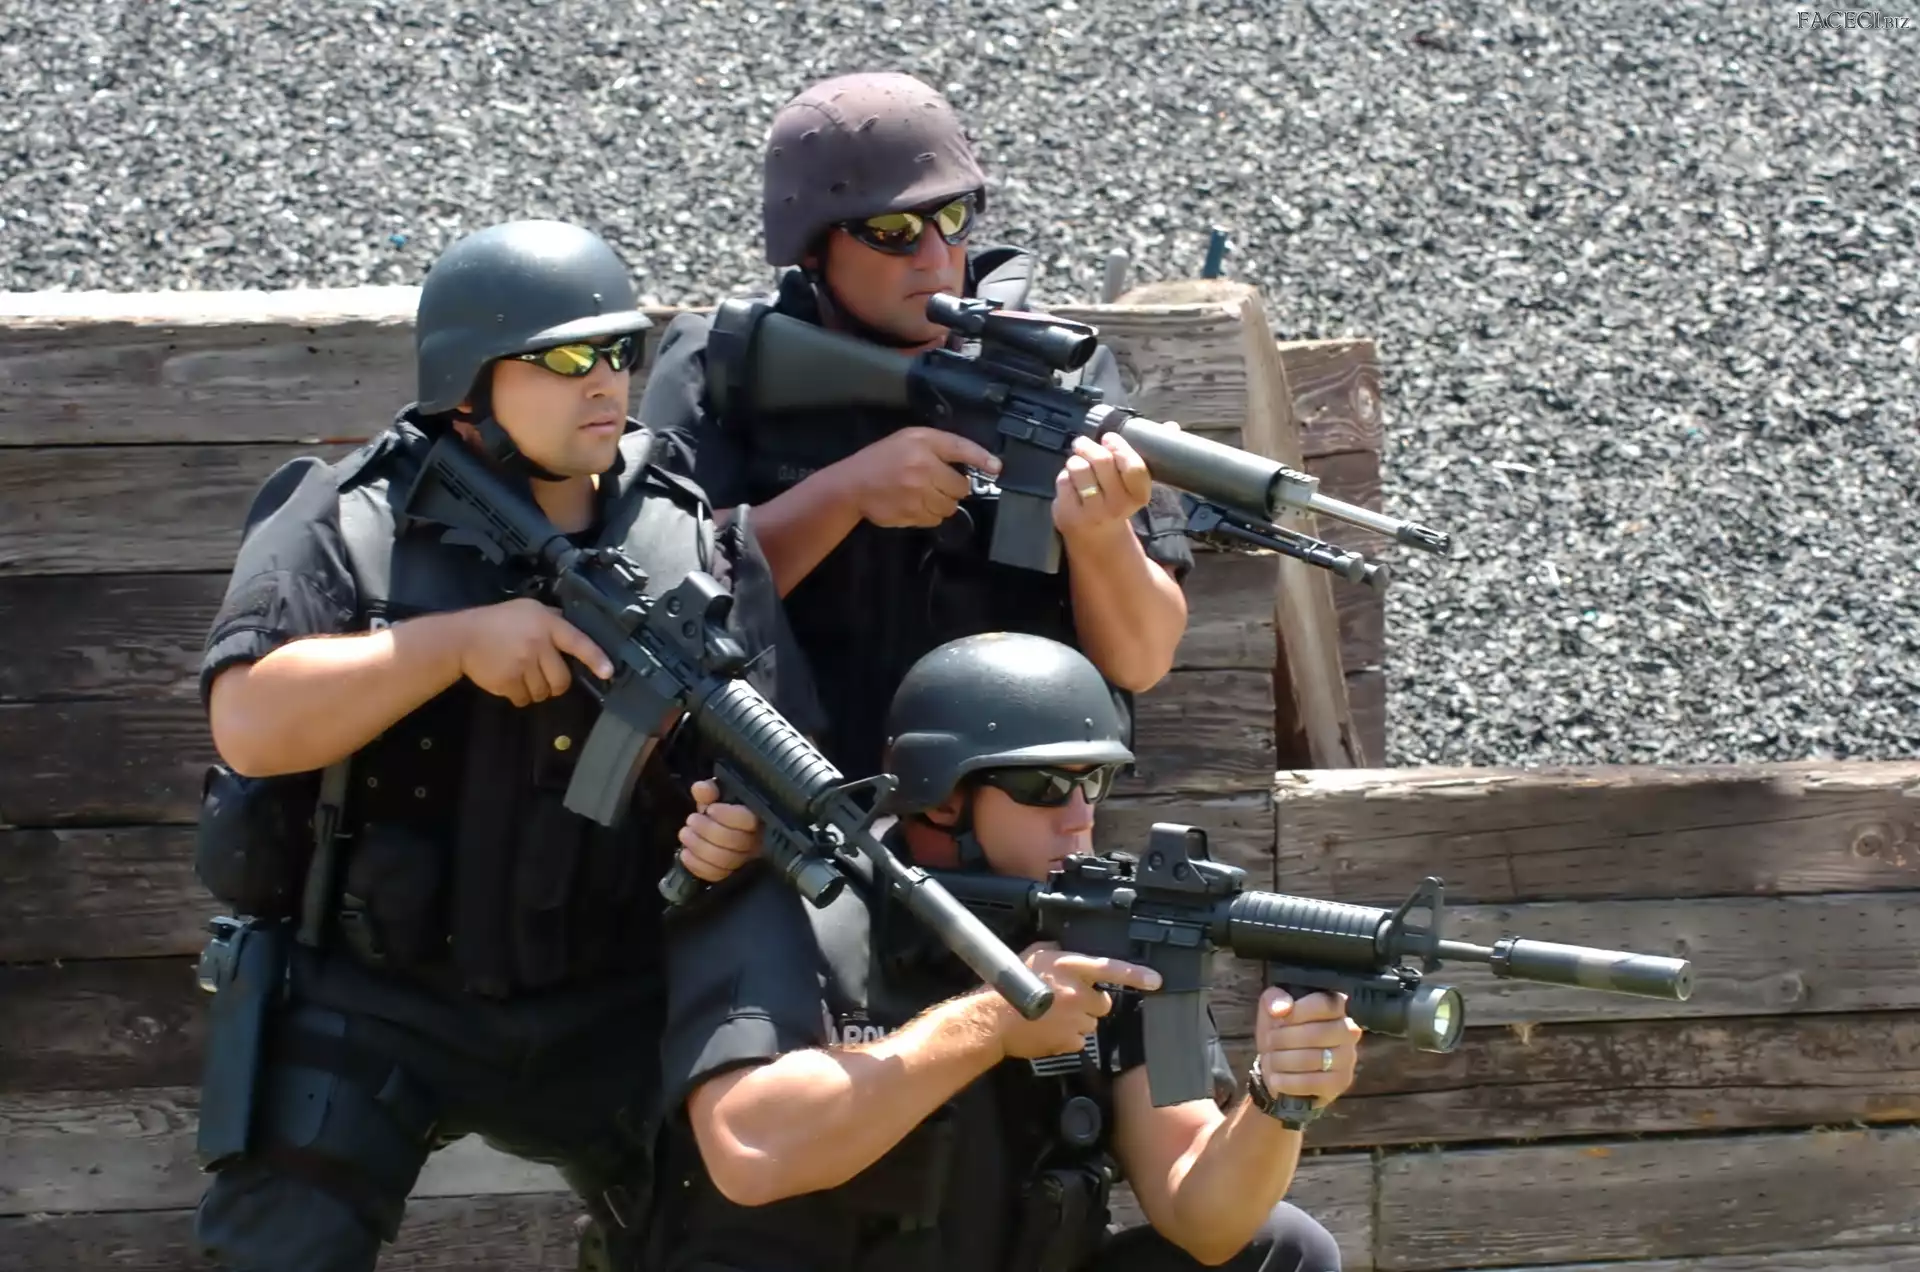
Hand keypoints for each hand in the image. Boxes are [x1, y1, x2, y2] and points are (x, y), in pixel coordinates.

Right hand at [456, 598, 613, 706]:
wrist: (462, 638)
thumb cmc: (498, 621)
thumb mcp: (528, 609)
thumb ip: (552, 619)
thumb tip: (573, 627)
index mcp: (547, 625)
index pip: (578, 642)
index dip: (595, 658)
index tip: (608, 672)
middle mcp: (538, 645)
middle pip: (562, 679)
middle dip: (557, 684)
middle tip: (544, 677)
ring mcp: (523, 665)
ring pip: (543, 692)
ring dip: (536, 690)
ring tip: (522, 676)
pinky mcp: (508, 682)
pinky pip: (524, 699)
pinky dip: (520, 696)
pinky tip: (510, 683)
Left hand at [677, 777, 761, 882]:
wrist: (719, 830)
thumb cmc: (721, 811)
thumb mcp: (716, 796)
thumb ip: (709, 790)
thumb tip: (701, 789)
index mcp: (756, 819)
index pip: (748, 820)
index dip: (727, 816)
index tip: (710, 809)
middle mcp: (755, 843)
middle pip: (735, 842)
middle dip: (707, 830)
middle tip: (691, 820)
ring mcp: (744, 862)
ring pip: (724, 861)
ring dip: (699, 846)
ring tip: (685, 833)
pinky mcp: (730, 876)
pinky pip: (715, 875)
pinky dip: (696, 864)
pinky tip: (685, 852)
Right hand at [837, 427, 1001, 527]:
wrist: (852, 486)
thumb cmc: (882, 458)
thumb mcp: (909, 439)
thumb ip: (940, 446)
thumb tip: (976, 463)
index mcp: (922, 445)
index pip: (960, 448)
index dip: (982, 458)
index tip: (997, 468)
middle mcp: (922, 468)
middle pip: (960, 487)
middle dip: (954, 487)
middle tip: (939, 483)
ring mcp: (917, 494)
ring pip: (950, 507)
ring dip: (943, 503)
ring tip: (925, 495)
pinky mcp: (911, 514)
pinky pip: (934, 520)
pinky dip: (930, 515)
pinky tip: (915, 505)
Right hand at [990, 942, 1162, 1060]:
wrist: (992, 1019)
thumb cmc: (1007, 985)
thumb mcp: (1033, 955)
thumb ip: (1056, 951)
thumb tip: (1064, 950)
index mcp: (1070, 968)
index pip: (1111, 968)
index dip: (1136, 975)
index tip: (1156, 981)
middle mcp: (1077, 993)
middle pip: (1103, 1003)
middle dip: (1090, 1003)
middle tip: (1068, 1001)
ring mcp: (1075, 1020)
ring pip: (1090, 1023)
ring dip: (1078, 1021)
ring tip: (1052, 1016)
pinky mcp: (1069, 1042)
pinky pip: (1078, 1041)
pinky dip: (1067, 1038)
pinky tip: (1048, 1030)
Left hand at [1052, 429, 1164, 543]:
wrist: (1098, 537)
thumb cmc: (1117, 499)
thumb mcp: (1135, 483)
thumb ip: (1151, 454)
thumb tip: (1171, 426)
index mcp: (1139, 496)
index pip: (1133, 466)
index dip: (1119, 447)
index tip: (1109, 438)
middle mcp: (1118, 506)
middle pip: (1102, 461)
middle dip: (1088, 446)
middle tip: (1083, 443)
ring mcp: (1093, 512)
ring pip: (1079, 468)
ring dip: (1075, 460)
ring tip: (1076, 463)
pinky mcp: (1070, 515)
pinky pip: (1063, 481)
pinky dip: (1064, 477)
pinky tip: (1070, 484)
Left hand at [1253, 989, 1361, 1108]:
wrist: (1282, 1064)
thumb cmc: (1282, 1030)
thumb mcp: (1273, 1008)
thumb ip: (1274, 999)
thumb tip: (1281, 1008)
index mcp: (1336, 1006)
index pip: (1326, 1004)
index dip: (1299, 1011)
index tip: (1278, 1016)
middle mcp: (1349, 1030)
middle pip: (1318, 1033)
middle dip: (1284, 1038)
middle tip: (1269, 1041)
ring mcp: (1347, 1058)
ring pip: (1313, 1059)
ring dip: (1282, 1060)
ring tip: (1271, 1060)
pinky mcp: (1340, 1082)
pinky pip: (1313, 1083)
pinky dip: (1288, 1082)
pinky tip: (1277, 1079)